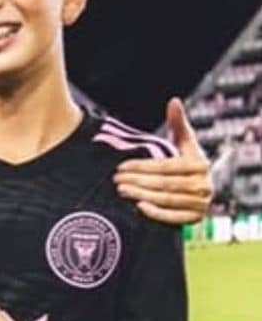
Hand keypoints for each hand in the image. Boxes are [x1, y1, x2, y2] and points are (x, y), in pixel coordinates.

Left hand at [114, 97, 213, 224]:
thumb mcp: (183, 143)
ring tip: (121, 190)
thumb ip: (178, 123)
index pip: (165, 166)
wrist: (198, 189)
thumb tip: (173, 101)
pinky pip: (173, 217)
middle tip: (115, 179)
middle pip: (164, 183)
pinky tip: (139, 206)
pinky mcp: (195, 219)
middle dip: (137, 181)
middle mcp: (204, 185)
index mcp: (200, 164)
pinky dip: (156, 213)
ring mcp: (201, 204)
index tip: (121, 166)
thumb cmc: (185, 162)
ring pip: (166, 199)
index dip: (142, 166)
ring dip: (141, 195)